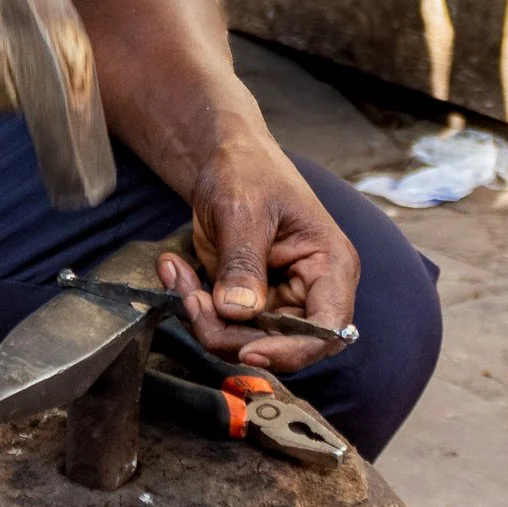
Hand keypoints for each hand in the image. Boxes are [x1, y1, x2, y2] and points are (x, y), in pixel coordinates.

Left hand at [156, 134, 359, 374]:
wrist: (223, 156)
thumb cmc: (247, 169)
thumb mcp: (243, 210)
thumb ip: (243, 262)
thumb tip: (238, 312)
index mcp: (331, 265)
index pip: (327, 329)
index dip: (292, 350)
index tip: (247, 350)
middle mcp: (312, 290)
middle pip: (281, 344)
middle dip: (230, 332)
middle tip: (190, 298)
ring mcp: (280, 298)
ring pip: (246, 340)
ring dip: (204, 318)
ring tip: (177, 272)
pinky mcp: (249, 299)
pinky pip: (223, 323)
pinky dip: (195, 305)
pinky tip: (176, 269)